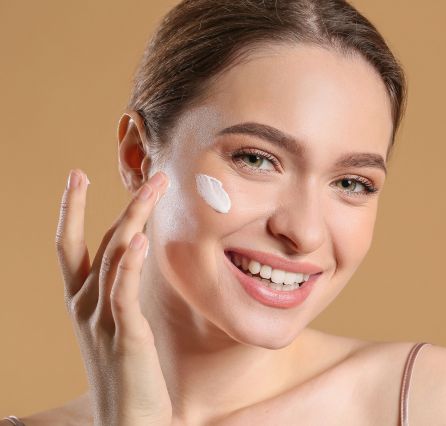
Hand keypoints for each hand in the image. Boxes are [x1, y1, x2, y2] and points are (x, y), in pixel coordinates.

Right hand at [55, 169, 172, 425]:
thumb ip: (120, 285)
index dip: (71, 209)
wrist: (127, 420)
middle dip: (128, 206)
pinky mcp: (125, 336)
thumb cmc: (126, 369)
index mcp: (80, 300)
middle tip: (154, 177)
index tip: (77, 175)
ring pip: (113, 258)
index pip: (70, 245)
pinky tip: (140, 241)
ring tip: (155, 190)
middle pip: (101, 242)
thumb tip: (136, 248)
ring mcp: (101, 320)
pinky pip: (123, 293)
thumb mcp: (117, 321)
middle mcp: (84, 305)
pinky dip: (128, 265)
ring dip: (135, 220)